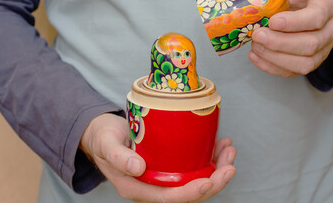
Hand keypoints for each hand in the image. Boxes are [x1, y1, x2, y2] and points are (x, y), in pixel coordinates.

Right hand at [80, 113, 236, 202]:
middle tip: (230, 163)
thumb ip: (119, 157)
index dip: (191, 192)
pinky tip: (218, 144)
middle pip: (188, 192)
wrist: (102, 134)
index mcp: (137, 188)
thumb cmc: (103, 139)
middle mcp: (153, 186)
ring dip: (216, 168)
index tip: (210, 180)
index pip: (168, 198)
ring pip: (194, 179)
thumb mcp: (106, 145)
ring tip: (229, 149)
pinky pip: (192, 167)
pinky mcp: (168, 164)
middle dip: (214, 181)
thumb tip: (138, 168)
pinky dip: (208, 157)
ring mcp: (162, 176)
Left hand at [249, 0, 332, 76]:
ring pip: (304, 63)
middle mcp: (329, 31)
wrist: (307, 9)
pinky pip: (292, 72)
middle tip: (258, 35)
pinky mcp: (308, 63)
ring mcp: (321, 50)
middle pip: (310, 44)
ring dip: (274, 57)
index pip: (316, 18)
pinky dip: (270, 67)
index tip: (272, 21)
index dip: (293, 23)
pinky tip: (255, 56)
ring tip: (255, 46)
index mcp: (326, 6)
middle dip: (279, 43)